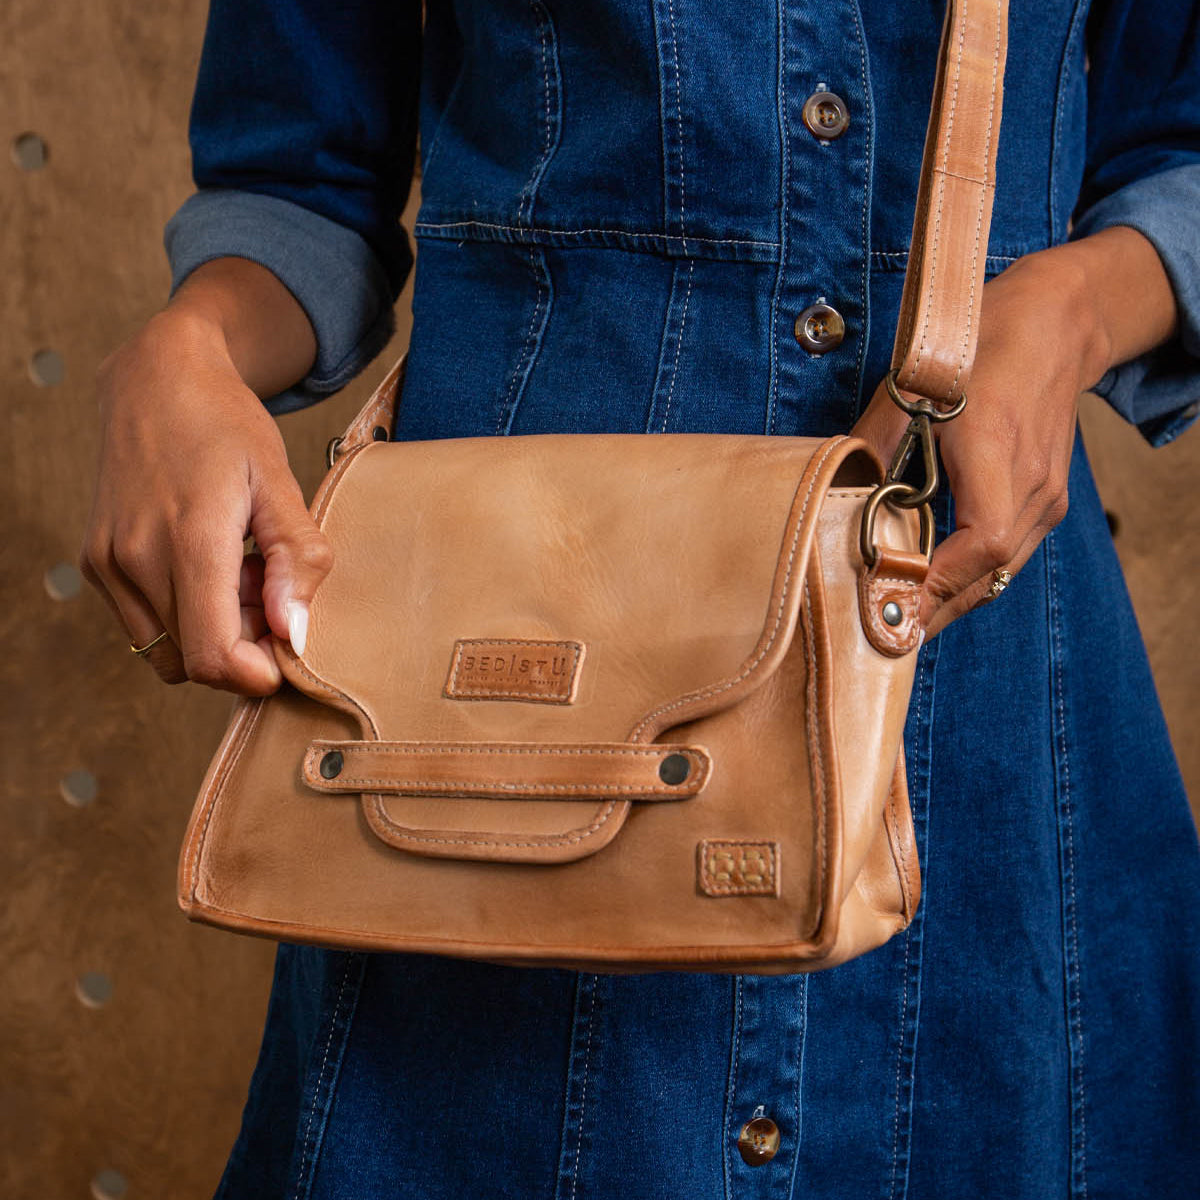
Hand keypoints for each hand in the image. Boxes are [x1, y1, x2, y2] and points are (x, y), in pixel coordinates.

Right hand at [79, 307, 332, 693]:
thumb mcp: (280, 483)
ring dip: (212, 632)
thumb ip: (295, 560)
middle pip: (196, 660)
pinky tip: (207, 565)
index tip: (288, 651)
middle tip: (270, 590)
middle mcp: (134, 559)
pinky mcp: (95, 563)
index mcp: (188, 539)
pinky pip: (146, 625)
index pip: (212, 656)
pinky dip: (183, 615)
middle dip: (244, 646)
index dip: (256, 674)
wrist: (157, 380)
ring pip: (168, 650)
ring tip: (238, 572)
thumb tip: (296, 634)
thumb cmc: (227, 425)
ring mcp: (106, 564)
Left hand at [853, 228, 1174, 638]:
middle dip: (937, 611)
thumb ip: (874, 445)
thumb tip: (836, 498)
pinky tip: (935, 587)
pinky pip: (1009, 554)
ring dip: (953, 600)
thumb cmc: (978, 349)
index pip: (981, 543)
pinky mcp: (1047, 499)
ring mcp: (1048, 496)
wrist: (1052, 326)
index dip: (937, 585)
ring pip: (1001, 572)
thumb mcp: (910, 388)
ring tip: (904, 622)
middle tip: (886, 637)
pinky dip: (972, 577)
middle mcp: (1034, 484)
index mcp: (998, 451)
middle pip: (990, 575)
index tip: (893, 609)